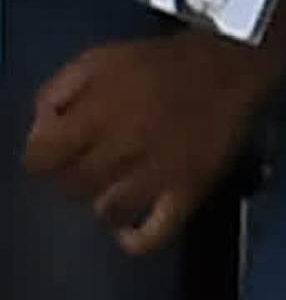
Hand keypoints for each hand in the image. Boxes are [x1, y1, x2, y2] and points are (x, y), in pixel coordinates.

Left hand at [27, 27, 280, 253]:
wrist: (231, 66)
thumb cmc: (160, 63)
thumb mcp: (98, 59)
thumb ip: (57, 93)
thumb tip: (42, 131)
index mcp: (95, 116)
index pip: (40, 158)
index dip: (41, 154)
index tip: (55, 148)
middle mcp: (121, 151)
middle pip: (72, 186)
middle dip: (72, 175)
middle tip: (90, 161)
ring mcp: (157, 177)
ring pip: (108, 211)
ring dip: (102, 200)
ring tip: (113, 185)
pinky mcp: (189, 192)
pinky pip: (157, 233)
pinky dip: (136, 240)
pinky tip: (126, 232)